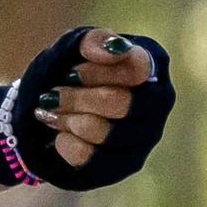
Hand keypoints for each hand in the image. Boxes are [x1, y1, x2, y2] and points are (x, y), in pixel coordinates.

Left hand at [0, 25, 174, 190]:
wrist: (47, 113)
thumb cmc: (67, 74)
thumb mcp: (73, 47)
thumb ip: (93, 40)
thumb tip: (114, 49)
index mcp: (152, 68)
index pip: (136, 70)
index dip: (97, 72)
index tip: (71, 72)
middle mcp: (158, 104)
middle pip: (119, 103)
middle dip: (75, 98)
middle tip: (51, 95)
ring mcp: (145, 138)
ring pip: (101, 131)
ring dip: (65, 119)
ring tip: (53, 112)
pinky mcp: (125, 165)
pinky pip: (88, 157)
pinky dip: (64, 142)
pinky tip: (61, 134)